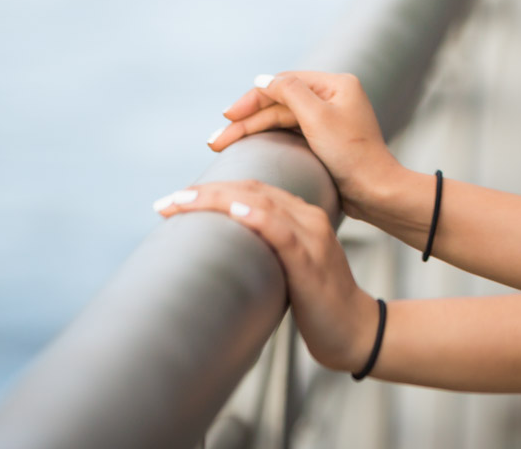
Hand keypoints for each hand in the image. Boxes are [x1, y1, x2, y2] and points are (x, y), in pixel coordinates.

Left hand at [153, 181, 379, 372]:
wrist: (354, 331)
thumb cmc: (318, 305)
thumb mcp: (289, 269)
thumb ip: (265, 251)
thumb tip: (221, 254)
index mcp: (303, 215)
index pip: (252, 189)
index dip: (214, 188)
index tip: (177, 199)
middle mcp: (308, 217)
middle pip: (251, 190)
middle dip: (205, 192)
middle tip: (165, 201)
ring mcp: (312, 237)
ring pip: (260, 203)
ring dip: (217, 199)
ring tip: (181, 203)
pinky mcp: (310, 261)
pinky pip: (281, 231)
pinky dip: (256, 218)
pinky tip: (233, 212)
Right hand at [209, 72, 402, 223]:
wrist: (375, 191)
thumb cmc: (351, 154)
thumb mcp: (318, 117)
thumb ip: (289, 92)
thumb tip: (263, 79)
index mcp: (336, 84)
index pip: (284, 83)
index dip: (253, 98)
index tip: (228, 115)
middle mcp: (333, 97)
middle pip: (279, 103)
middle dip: (247, 120)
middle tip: (216, 140)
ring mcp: (328, 119)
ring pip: (281, 120)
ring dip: (251, 131)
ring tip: (220, 145)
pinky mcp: (324, 140)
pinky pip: (289, 133)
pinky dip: (266, 138)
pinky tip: (246, 146)